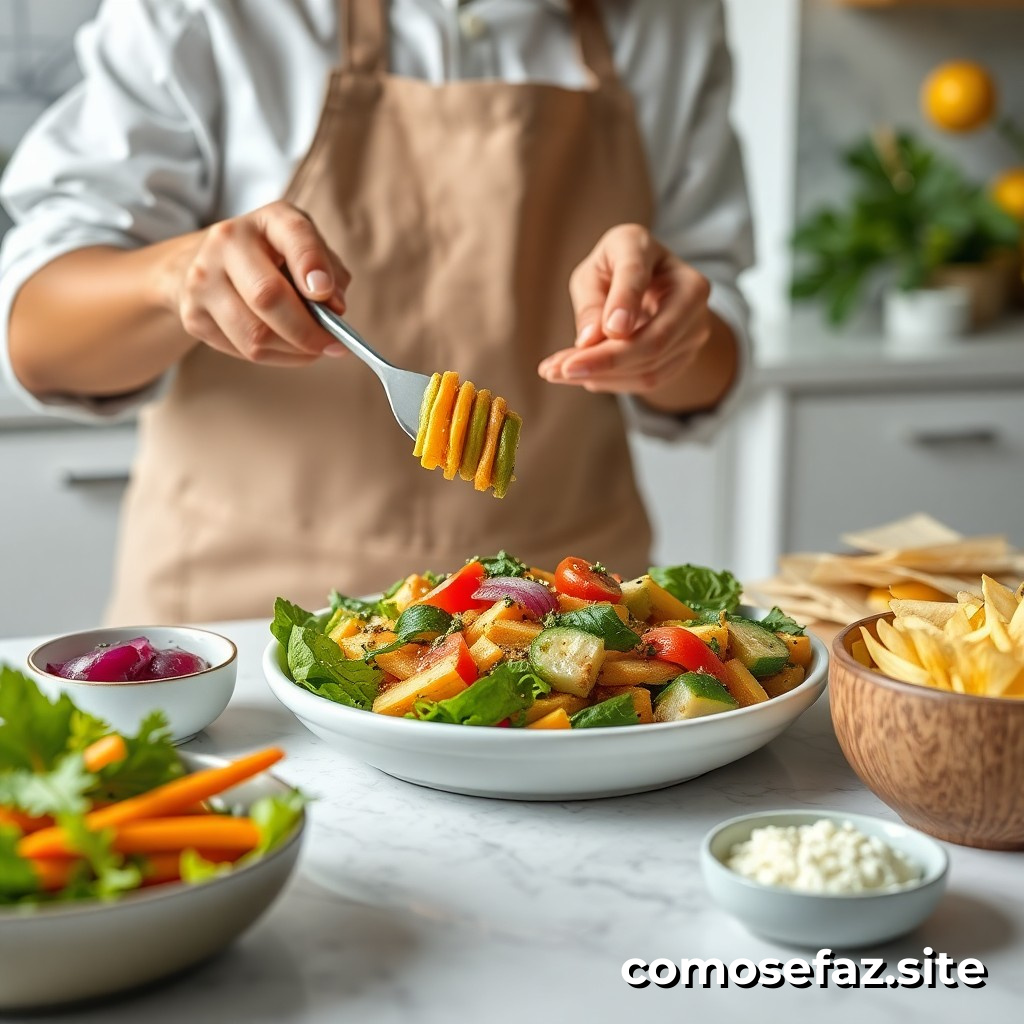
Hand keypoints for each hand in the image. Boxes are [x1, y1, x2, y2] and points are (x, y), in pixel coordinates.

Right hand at [167, 201, 350, 365]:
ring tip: (312, 350)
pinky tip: (284, 347)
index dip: (312, 265)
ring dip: (293, 351)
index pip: (294, 235)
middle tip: (332, 345)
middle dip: (307, 331)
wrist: (204, 263)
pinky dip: (274, 357)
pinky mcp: (193, 315)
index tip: (326, 294)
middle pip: (268, 297)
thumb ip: (330, 272)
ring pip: (255, 335)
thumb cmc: (270, 258)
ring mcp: (202, 279)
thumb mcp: (306, 251)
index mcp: (268, 220)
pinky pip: (243, 351)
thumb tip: (335, 309)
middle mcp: (227, 242)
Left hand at [538, 224, 711, 393]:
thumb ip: (590, 303)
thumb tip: (589, 342)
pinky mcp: (686, 354)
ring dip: (603, 376)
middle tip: (561, 371)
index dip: (624, 302)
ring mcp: (694, 325)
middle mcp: (687, 287)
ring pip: (651, 366)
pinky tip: (586, 377)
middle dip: (606, 360)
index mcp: (647, 249)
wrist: (646, 284)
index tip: (609, 329)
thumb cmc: (610, 273)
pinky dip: (613, 382)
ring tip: (559, 374)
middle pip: (655, 338)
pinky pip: (649, 379)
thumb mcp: (590, 275)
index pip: (636, 274)